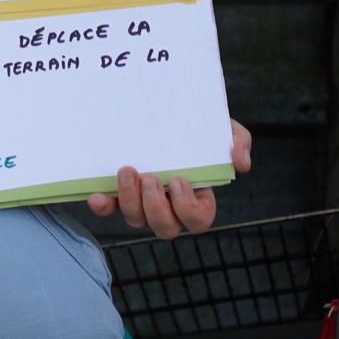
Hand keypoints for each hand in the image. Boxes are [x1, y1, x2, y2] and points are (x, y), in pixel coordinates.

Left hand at [87, 118, 252, 238]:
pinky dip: (102, 206)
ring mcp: (141, 201)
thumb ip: (238, 141)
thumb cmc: (197, 126)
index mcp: (196, 197)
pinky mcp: (116, 192)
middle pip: (165, 227)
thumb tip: (241, 164)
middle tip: (150, 176)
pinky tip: (97, 196)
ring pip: (136, 220)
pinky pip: (108, 210)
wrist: (162, 111)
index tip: (178, 180)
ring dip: (130, 200)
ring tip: (127, 170)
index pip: (198, 221)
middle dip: (155, 207)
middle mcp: (168, 205)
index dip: (188, 209)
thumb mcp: (223, 127)